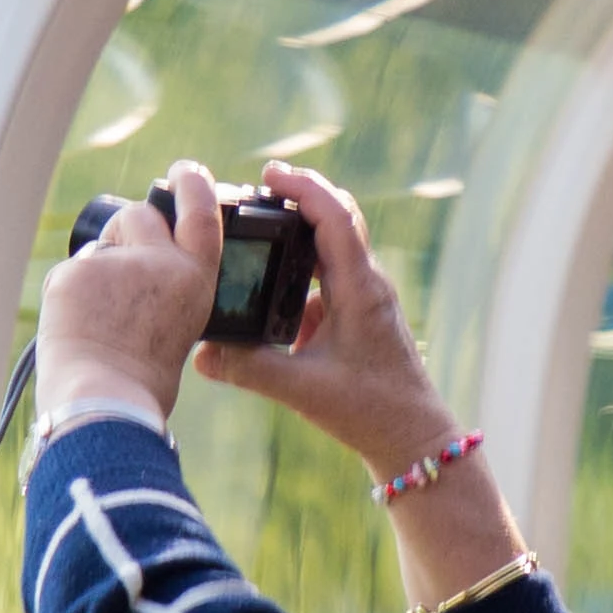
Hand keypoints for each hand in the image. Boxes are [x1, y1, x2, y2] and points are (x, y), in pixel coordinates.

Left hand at [36, 160, 229, 424]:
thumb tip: (138, 281)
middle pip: (139, 215)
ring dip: (97, 271)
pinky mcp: (75, 273)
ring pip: (99, 250)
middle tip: (118, 255)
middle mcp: (160, 264)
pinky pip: (70, 275)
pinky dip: (69, 297)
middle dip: (127, 229)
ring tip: (98, 321)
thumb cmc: (143, 382)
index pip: (201, 214)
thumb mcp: (179, 328)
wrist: (105, 401)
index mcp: (194, 280)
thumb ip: (166, 293)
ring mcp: (115, 264)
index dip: (194, 186)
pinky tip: (75, 329)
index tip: (186, 172)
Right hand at [193, 164, 460, 476]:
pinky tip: (269, 285)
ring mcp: (365, 298)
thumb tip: (201, 355)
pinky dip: (300, 269)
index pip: (335, 217)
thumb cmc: (370, 412)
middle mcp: (367, 284)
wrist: (412, 438)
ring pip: (333, 246)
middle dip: (299, 197)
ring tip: (256, 227)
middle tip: (257, 188)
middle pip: (337, 217)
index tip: (269, 174)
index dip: (303, 188)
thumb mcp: (303, 391)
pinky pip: (328, 276)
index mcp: (359, 289)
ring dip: (299, 231)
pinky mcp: (358, 315)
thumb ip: (251, 370)